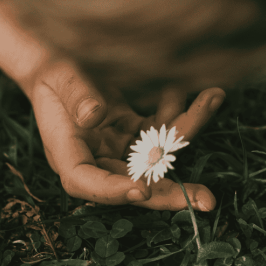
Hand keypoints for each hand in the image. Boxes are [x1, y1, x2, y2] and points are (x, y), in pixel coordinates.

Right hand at [25, 59, 224, 210]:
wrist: (55, 65)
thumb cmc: (52, 74)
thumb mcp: (59, 78)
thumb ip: (76, 95)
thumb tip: (95, 115)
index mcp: (67, 155)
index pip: (87, 183)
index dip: (115, 192)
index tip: (143, 190)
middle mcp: (96, 159)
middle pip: (133, 183)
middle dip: (172, 192)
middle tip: (206, 201)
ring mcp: (117, 149)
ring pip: (156, 155)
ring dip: (187, 131)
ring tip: (212, 99)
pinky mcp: (132, 134)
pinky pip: (161, 131)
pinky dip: (179, 112)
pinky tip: (197, 88)